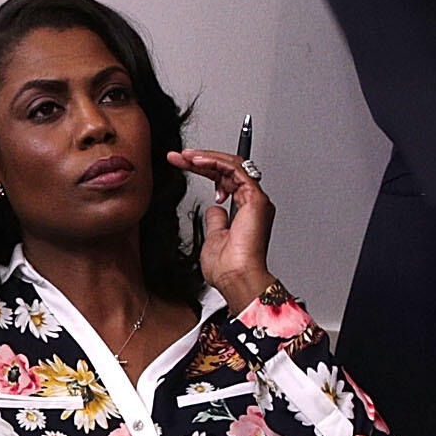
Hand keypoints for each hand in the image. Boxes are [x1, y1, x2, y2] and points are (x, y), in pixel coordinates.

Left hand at [169, 150, 276, 310]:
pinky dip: (216, 162)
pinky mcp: (255, 198)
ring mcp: (256, 199)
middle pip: (228, 170)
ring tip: (185, 157)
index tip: (182, 164)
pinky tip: (197, 162)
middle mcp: (253, 203)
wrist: (237, 278)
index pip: (225, 180)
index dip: (204, 170)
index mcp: (246, 211)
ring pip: (233, 165)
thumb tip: (214, 209)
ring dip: (206, 158)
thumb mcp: (213, 238)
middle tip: (179, 156)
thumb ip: (215, 221)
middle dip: (202, 160)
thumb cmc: (228, 268)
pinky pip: (236, 170)